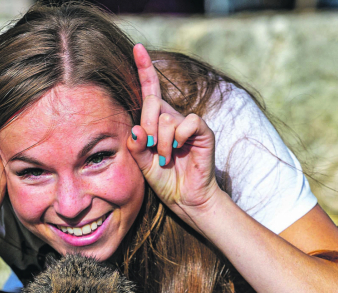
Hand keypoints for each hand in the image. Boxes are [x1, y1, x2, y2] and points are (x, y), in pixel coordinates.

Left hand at [126, 44, 222, 228]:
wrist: (185, 198)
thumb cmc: (163, 179)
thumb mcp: (141, 162)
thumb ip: (134, 145)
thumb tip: (135, 129)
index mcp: (156, 120)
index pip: (150, 90)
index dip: (144, 69)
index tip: (137, 48)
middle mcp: (172, 117)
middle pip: (152, 103)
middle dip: (146, 126)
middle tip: (149, 148)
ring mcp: (188, 123)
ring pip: (167, 118)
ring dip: (161, 143)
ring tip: (165, 159)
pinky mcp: (203, 131)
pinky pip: (188, 122)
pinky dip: (178, 138)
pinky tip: (178, 151)